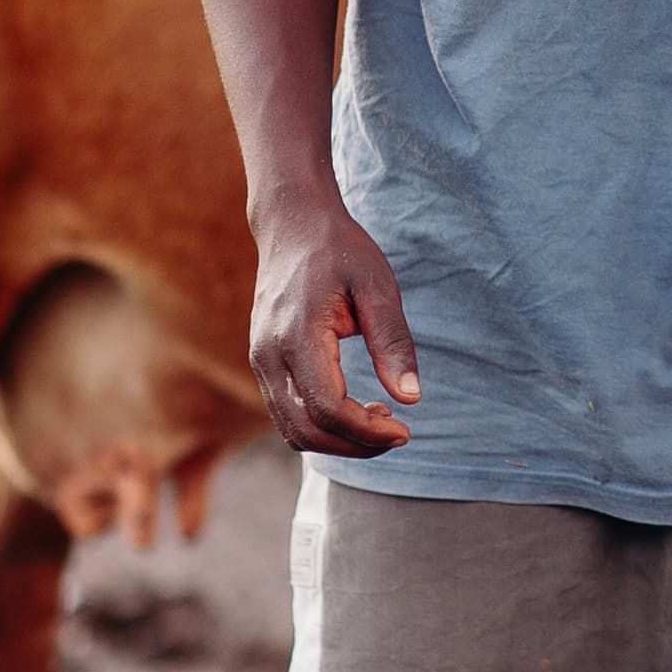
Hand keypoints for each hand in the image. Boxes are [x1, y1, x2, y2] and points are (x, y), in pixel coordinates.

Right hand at [247, 198, 419, 455]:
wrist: (292, 225)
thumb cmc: (340, 251)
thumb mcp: (378, 286)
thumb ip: (393, 341)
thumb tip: (411, 398)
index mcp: (297, 335)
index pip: (328, 408)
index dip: (367, 432)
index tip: (405, 428)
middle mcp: (268, 354)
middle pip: (306, 430)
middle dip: (355, 445)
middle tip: (398, 433)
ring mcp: (260, 360)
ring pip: (292, 429)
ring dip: (338, 440)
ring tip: (382, 419)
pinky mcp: (263, 363)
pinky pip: (287, 413)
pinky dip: (322, 425)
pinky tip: (358, 408)